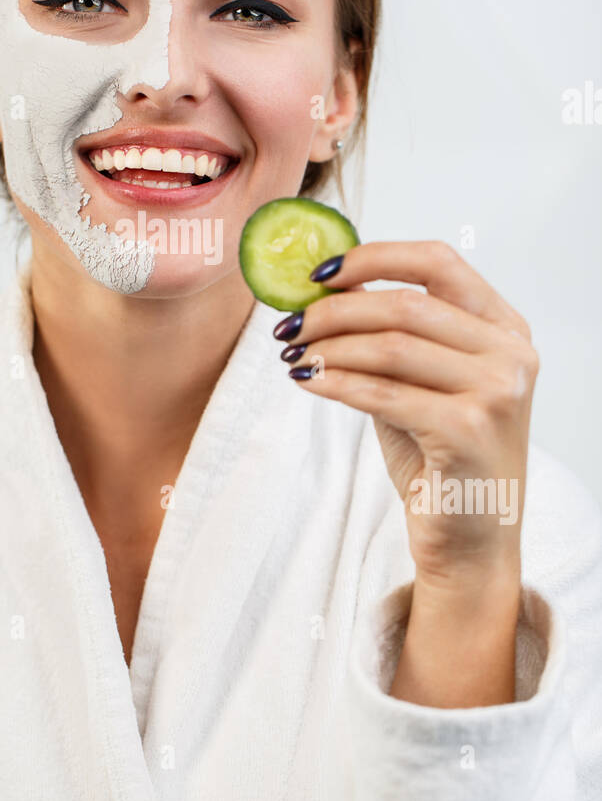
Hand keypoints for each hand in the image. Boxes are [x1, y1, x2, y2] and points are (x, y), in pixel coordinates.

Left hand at [273, 240, 539, 592]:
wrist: (470, 542)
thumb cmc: (440, 457)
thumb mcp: (418, 381)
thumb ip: (389, 333)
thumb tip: (327, 285)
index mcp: (505, 327)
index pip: (438, 261)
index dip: (374, 257)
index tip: (319, 273)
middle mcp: (511, 354)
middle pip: (406, 304)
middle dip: (335, 311)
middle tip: (289, 325)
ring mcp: (497, 392)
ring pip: (390, 346)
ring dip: (329, 347)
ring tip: (292, 355)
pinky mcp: (469, 431)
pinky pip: (383, 393)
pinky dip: (336, 382)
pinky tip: (308, 381)